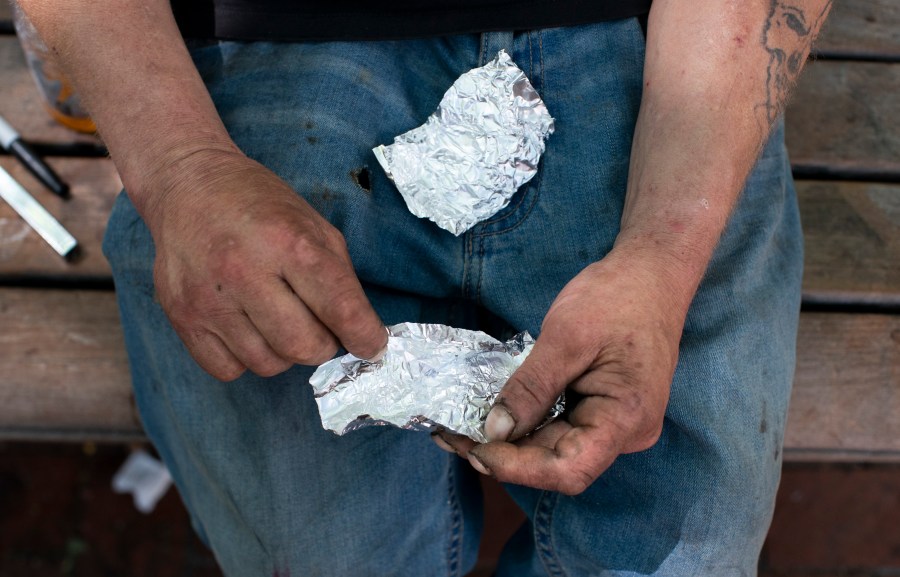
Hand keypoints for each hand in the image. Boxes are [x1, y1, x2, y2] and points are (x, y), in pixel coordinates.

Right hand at [140, 148, 386, 380]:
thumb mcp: (312, 223)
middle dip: (323, 344)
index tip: (372, 345)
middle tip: (320, 326)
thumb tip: (361, 330)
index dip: (365, 336)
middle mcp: (244, 271)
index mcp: (287, 241)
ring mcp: (207, 298)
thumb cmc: (258, 205)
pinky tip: (247, 328)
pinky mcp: (180, 318)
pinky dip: (246, 358)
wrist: (186, 185)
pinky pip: (228, 369)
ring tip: (279, 319)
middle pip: (303, 346)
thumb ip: (339, 276)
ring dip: (285, 352)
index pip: (340, 308)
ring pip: (268, 364)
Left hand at [433, 252, 685, 494]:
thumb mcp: (566, 336)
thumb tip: (495, 432)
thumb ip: (532, 387)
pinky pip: (562, 428)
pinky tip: (492, 414)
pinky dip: (527, 424)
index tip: (475, 447)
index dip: (518, 468)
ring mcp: (617, 425)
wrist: (651, 273)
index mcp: (626, 418)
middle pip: (559, 463)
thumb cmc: (616, 297)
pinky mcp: (604, 411)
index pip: (568, 469)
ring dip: (510, 442)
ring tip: (460, 428)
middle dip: (504, 455)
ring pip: (556, 448)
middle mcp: (626, 433)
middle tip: (450, 435)